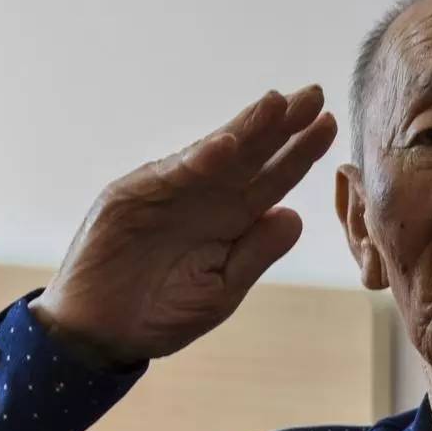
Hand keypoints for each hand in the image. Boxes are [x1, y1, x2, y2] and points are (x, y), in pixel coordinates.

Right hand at [28, 84, 336, 367]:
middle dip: (281, 124)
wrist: (100, 335)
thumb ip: (256, 254)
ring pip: (214, 153)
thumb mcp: (221, 291)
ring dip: (245, 128)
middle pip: (251, 154)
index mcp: (232, 220)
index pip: (274, 179)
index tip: (330, 127)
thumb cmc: (162, 314)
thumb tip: (296, 216)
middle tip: (314, 95)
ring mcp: (169, 191)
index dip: (300, 153)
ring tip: (277, 103)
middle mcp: (205, 197)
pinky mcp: (133, 195)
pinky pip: (172, 175)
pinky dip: (199, 160)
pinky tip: (228, 143)